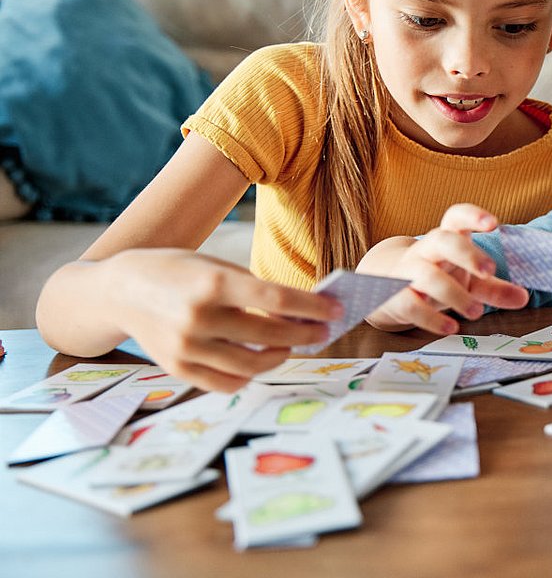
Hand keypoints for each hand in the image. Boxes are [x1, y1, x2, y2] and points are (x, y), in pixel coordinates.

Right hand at [107, 249, 342, 392]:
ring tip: (292, 344)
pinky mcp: (177, 369)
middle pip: (269, 336)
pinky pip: (227, 382)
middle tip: (323, 331)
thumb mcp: (216, 265)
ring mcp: (186, 348)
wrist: (120, 290)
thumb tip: (301, 311)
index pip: (277, 299)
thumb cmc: (177, 272)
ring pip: (252, 365)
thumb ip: (254, 288)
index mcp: (213, 283)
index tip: (336, 310)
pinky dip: (250, 374)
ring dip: (281, 356)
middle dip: (305, 334)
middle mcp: (198, 317)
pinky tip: (261, 359)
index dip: (313, 307)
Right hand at [364, 204, 527, 333]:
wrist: (386, 288)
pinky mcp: (396, 297)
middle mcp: (427, 250)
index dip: (473, 216)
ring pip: (428, 276)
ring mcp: (409, 272)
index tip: (493, 223)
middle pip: (443, 241)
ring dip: (455, 294)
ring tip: (478, 312)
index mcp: (448, 239)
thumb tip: (524, 298)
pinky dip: (432, 319)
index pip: (456, 216)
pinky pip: (411, 304)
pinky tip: (452, 328)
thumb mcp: (468, 280)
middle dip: (467, 254)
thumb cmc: (437, 276)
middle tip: (490, 271)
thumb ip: (494, 287)